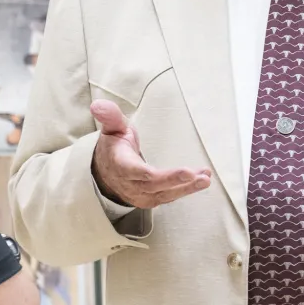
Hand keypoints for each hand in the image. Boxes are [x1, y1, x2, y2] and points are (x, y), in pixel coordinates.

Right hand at [89, 99, 210, 208]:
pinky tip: (201, 181)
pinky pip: (169, 197)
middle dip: (175, 180)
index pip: (132, 170)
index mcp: (119, 164)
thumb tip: (97, 104)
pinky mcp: (150, 200)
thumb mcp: (112, 128)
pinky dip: (185, 190)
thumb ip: (110, 116)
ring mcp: (140, 195)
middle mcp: (129, 183)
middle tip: (195, 175)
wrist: (106, 172)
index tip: (158, 172)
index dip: (146, 173)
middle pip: (153, 185)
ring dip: (186, 188)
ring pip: (164, 194)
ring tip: (205, 179)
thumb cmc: (114, 146)